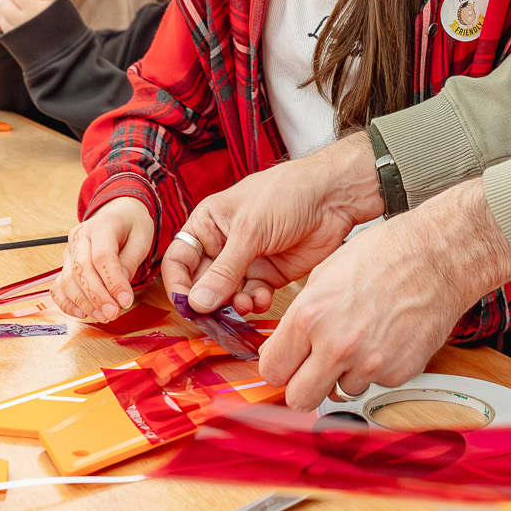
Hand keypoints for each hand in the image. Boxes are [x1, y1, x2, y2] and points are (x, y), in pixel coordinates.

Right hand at [54, 197, 156, 321]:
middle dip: (97, 297)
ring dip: (84, 303)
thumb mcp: (142, 239)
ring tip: (104, 316)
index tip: (125, 301)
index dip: (113, 282)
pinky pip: (58, 286)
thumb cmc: (133, 226)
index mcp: (101, 225)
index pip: (102, 257)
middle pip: (82, 270)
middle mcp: (79, 236)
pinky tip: (82, 314)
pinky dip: (66, 303)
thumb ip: (130, 262)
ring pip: (67, 280)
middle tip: (114, 314)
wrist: (120, 213)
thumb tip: (119, 289)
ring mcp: (69, 250)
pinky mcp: (65, 263)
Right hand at [164, 131, 383, 316]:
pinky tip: (262, 299)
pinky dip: (255, 303)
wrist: (332, 197)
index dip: (179, 284)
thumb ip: (224, 269)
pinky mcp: (269, 275)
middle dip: (208, 301)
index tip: (186, 305)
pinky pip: (253, 297)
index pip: (179, 259)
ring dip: (233, 304)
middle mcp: (223, 244)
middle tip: (215, 316)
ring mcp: (247, 261)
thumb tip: (197, 302)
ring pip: (228, 294)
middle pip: (202, 283)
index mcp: (208, 223)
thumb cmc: (287, 194)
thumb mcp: (250, 230)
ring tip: (245, 304)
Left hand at [259, 178, 510, 409]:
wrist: (436, 256)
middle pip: (298, 399)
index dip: (279, 367)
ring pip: (340, 392)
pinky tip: (385, 339)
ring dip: (344, 375)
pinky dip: (377, 368)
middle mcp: (336, 345)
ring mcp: (369, 363)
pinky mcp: (398, 372)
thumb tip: (289, 344)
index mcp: (310, 317)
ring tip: (361, 340)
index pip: (272, 370)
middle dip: (303, 386)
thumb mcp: (325, 274)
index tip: (287, 363)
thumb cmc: (385, 254)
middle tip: (313, 370)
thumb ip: (303, 316)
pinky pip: (375, 383)